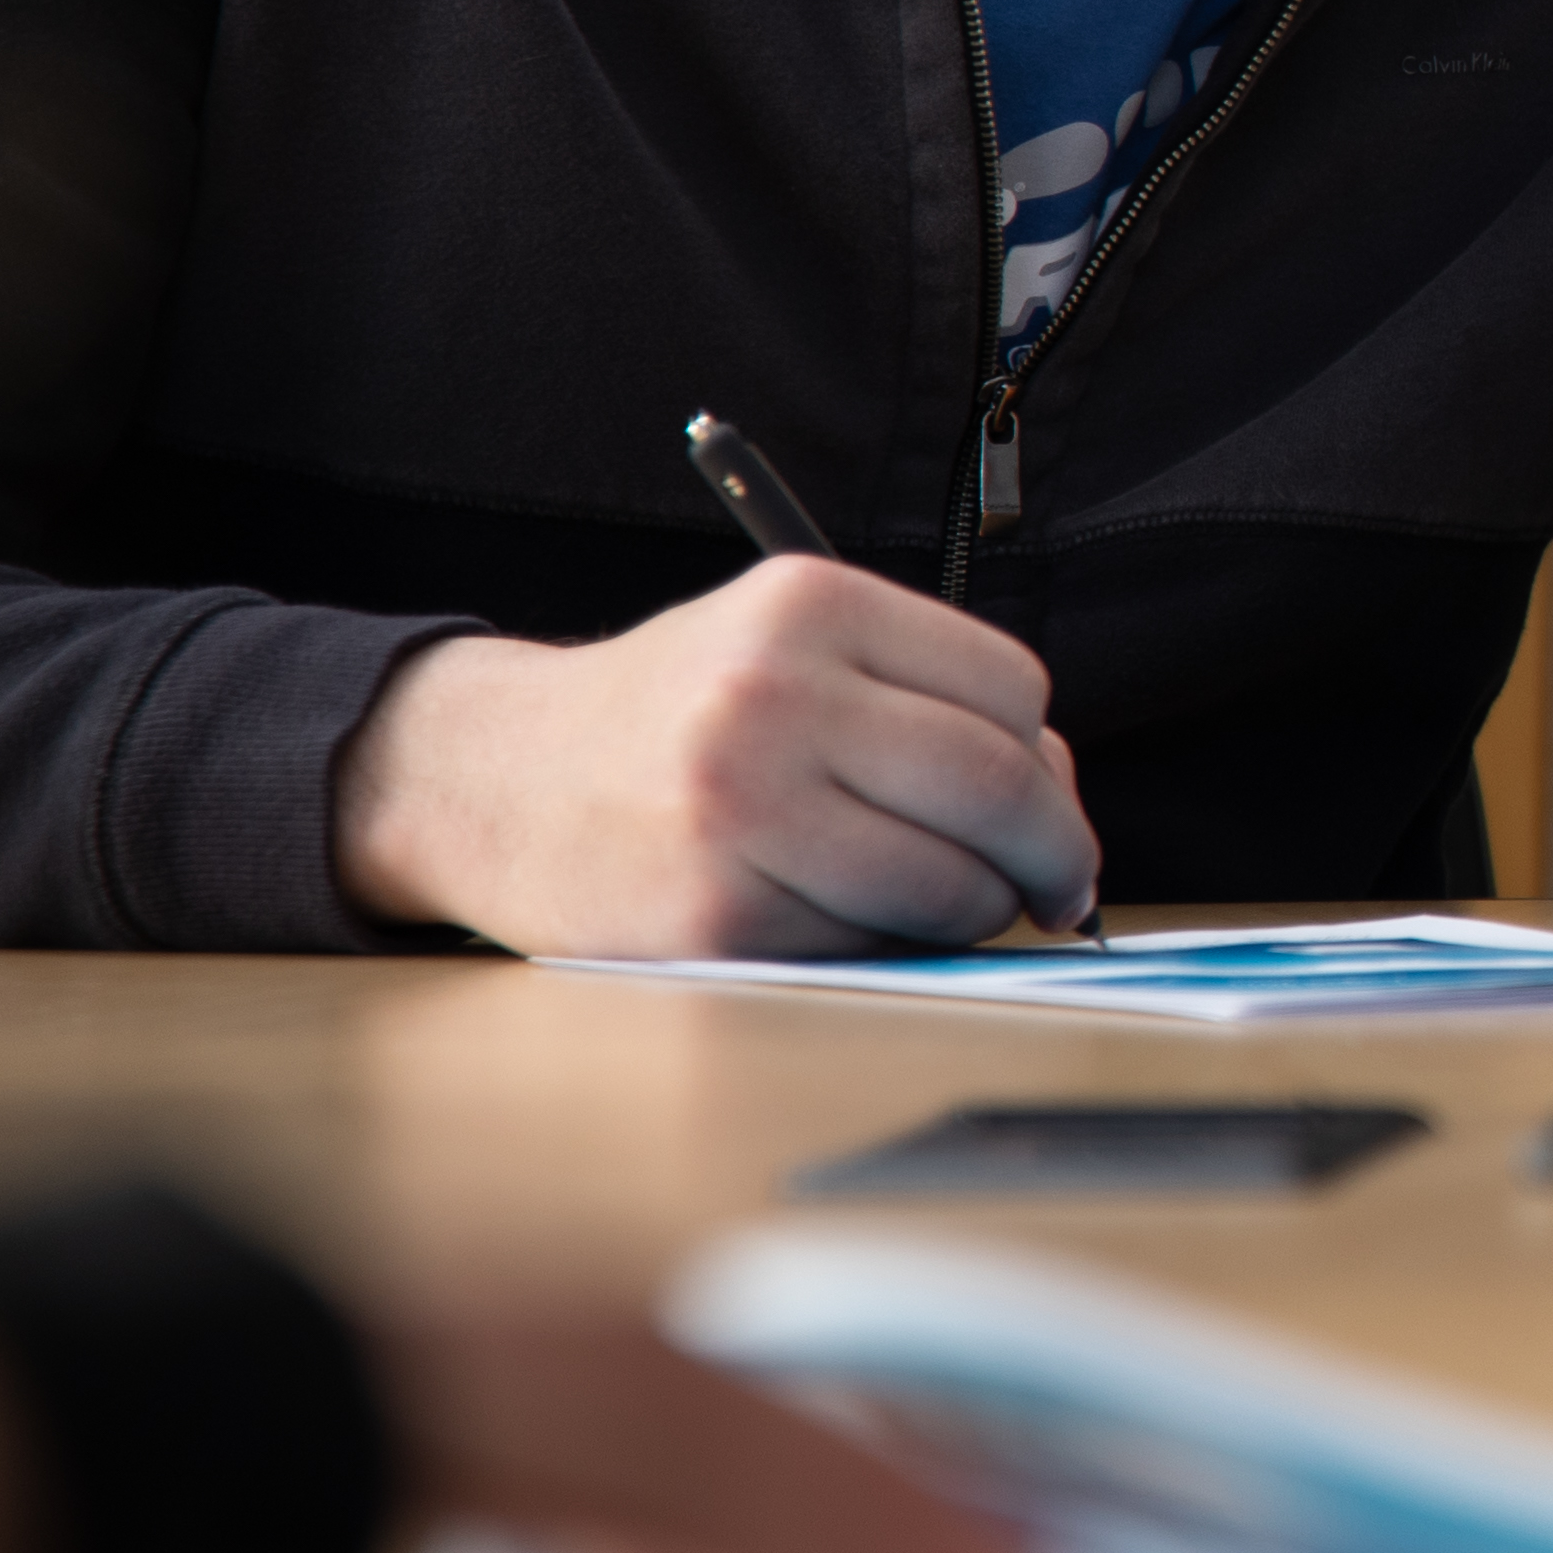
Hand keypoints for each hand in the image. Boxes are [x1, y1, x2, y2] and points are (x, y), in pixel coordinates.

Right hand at [331, 559, 1098, 953]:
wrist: (494, 779)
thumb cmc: (675, 716)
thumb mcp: (788, 648)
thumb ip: (921, 695)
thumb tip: (1058, 795)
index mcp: (810, 606)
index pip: (1012, 689)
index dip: (1048, 759)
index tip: (1048, 801)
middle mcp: (773, 696)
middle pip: (998, 786)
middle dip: (1054, 851)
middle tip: (1058, 885)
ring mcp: (741, 807)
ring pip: (948, 881)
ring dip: (978, 910)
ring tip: (951, 902)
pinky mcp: (715, 911)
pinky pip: (870, 944)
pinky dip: (890, 945)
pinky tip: (850, 918)